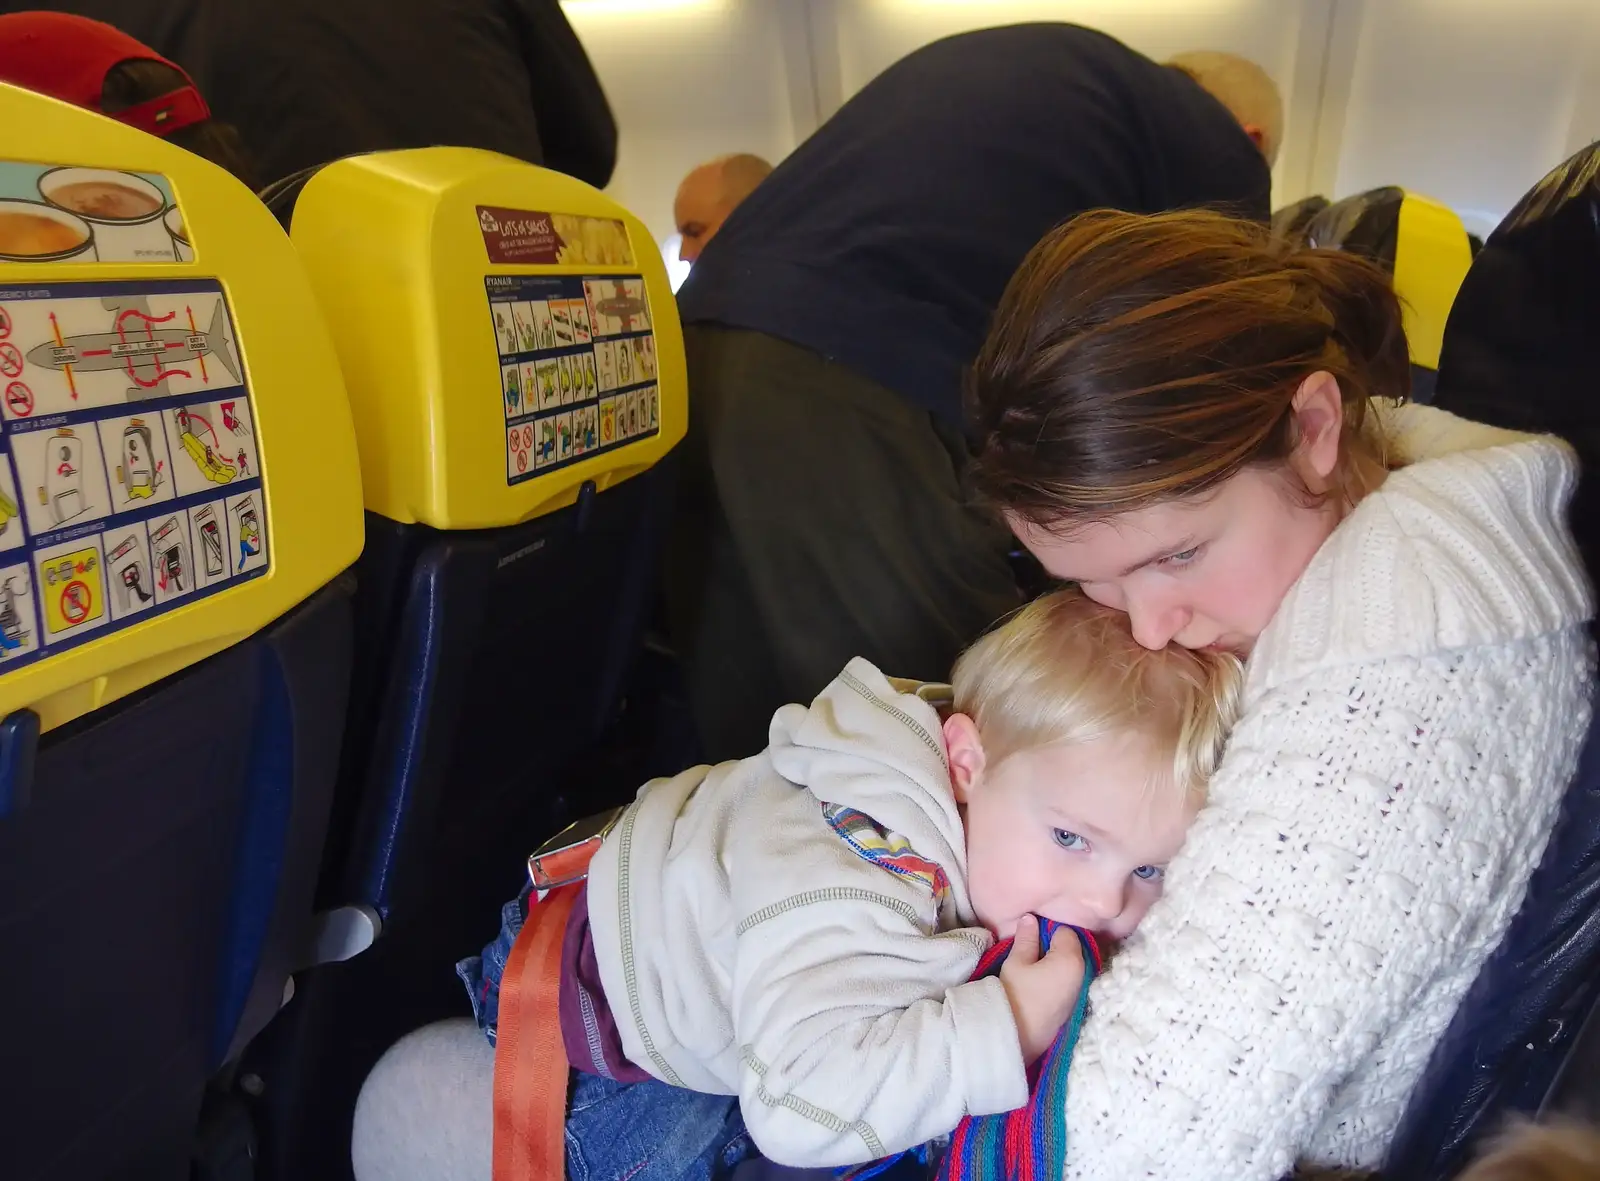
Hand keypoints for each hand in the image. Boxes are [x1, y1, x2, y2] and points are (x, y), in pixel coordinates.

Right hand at [998, 915, 1085, 1063]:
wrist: (1017, 1038)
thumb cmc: (1015, 995)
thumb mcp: (1016, 962)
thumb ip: (1026, 938)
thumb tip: (1030, 918)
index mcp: (1071, 959)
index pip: (1065, 931)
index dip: (1046, 929)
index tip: (1030, 936)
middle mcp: (1084, 973)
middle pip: (1072, 948)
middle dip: (1054, 945)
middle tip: (1031, 950)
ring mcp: (1081, 991)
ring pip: (1071, 965)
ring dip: (1056, 961)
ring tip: (1033, 966)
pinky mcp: (1074, 1005)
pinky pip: (1070, 980)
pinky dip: (1058, 976)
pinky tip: (1041, 982)